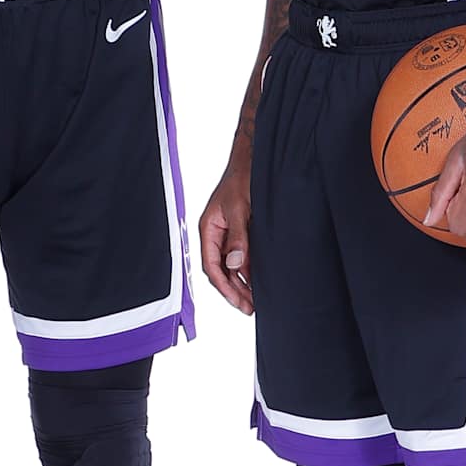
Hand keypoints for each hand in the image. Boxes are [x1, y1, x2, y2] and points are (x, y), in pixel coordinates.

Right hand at [199, 153, 253, 314]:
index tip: (239, 301)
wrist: (254, 158)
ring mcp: (228, 232)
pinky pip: (240, 255)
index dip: (225, 287)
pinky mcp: (240, 230)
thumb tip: (235, 265)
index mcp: (208, 228)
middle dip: (234, 290)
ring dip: (241, 283)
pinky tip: (257, 279)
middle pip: (220, 270)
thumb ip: (238, 237)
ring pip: (230, 265)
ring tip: (254, 299)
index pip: (211, 266)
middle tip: (249, 307)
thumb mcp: (241, 208)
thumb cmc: (243, 177)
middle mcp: (216, 233)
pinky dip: (248, 269)